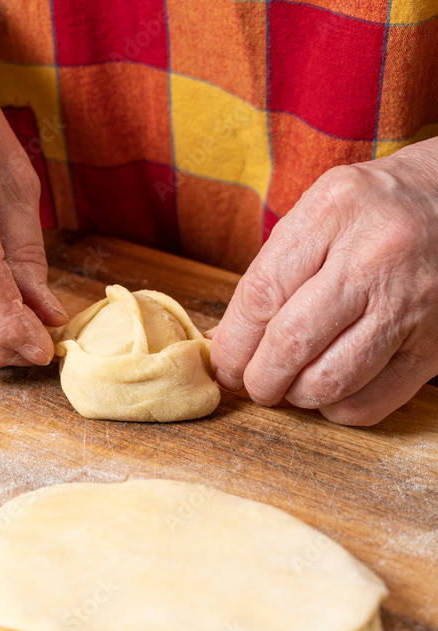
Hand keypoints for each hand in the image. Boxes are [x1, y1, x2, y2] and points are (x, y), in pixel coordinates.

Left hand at [210, 137, 437, 424]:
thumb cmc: (371, 212)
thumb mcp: (318, 214)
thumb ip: (272, 273)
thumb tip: (224, 344)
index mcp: (333, 213)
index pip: (261, 296)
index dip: (232, 344)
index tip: (223, 364)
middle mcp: (375, 257)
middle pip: (292, 343)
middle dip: (259, 378)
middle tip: (253, 383)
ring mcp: (412, 302)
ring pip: (331, 380)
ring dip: (297, 396)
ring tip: (291, 385)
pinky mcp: (436, 344)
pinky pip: (372, 401)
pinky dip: (339, 408)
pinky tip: (333, 389)